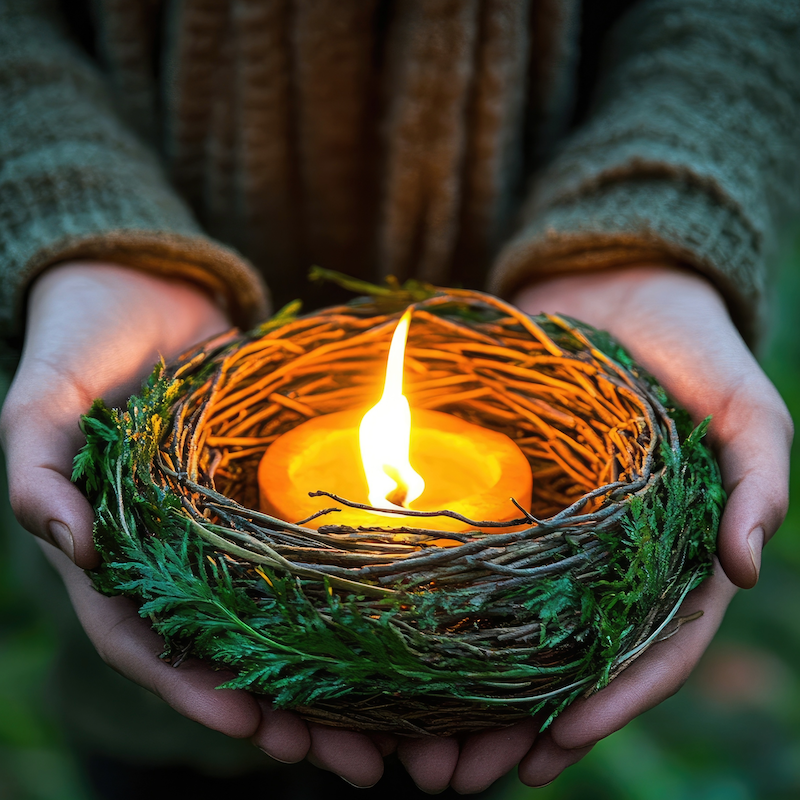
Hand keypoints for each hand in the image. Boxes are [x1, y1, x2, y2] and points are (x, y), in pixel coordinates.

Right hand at [0, 261, 389, 786]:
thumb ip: (36, 462)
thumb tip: (62, 536)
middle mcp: (175, 554)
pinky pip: (310, 555)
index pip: (149, 643)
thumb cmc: (85, 340)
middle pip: (227, 652)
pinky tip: (397, 632)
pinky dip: (346, 601)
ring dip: (328, 678)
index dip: (195, 690)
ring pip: (279, 619)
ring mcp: (227, 527)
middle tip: (352, 760)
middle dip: (283, 712)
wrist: (147, 291)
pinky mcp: (271, 493)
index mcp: (114, 553)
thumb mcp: (45, 395)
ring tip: (390, 728)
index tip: (254, 728)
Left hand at [397, 264, 791, 791]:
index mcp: (673, 558)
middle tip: (453, 781)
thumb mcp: (745, 405)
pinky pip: (471, 565)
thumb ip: (761, 477)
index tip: (552, 748)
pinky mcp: (502, 496)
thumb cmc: (694, 348)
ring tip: (412, 753)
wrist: (618, 288)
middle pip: (564, 663)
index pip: (647, 651)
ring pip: (508, 632)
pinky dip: (439, 618)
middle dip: (515, 728)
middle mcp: (608, 560)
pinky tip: (396, 656)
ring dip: (465, 697)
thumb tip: (749, 569)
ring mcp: (551, 532)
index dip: (608, 703)